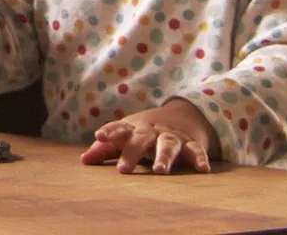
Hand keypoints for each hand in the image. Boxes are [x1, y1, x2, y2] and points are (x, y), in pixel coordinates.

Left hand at [79, 98, 218, 174]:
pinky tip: (202, 169)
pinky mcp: (190, 143)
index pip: (119, 129)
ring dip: (164, 156)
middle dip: (132, 153)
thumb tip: (83, 161)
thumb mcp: (126, 136)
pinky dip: (199, 158)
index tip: (99, 137)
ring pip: (168, 144)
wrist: (182, 115)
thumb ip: (105, 149)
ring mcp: (171, 136)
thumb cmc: (144, 132)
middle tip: (123, 170)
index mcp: (134, 129)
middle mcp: (152, 131)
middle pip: (141, 140)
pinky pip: (195, 150)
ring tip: (160, 171)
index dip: (109, 132)